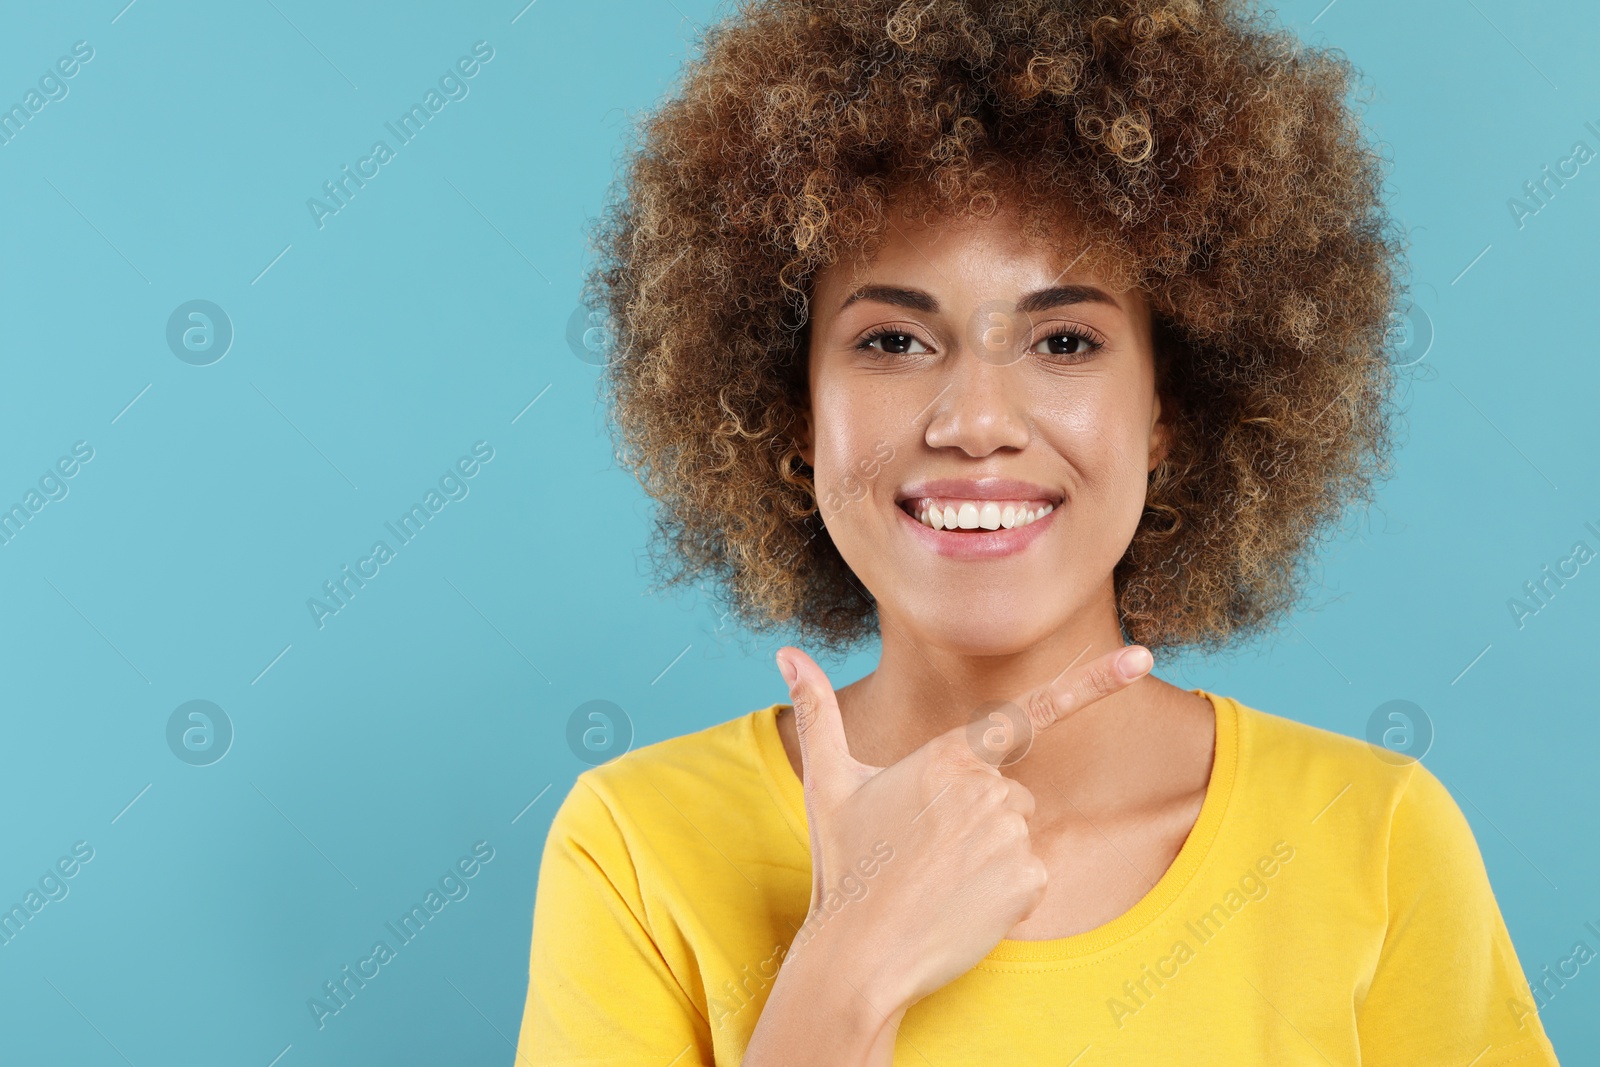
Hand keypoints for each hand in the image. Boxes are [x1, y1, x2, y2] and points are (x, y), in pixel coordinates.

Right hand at [773, 642, 1154, 1014]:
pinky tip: (962, 905)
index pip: (1031, 711)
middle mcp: (986, 785)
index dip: (1094, 680)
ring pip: (1017, 831)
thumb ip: (816, 709)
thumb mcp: (828, 783)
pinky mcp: (1028, 878)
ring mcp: (1011, 833)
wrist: (859, 954)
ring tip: (938, 880)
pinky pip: (1030, 875)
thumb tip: (785, 651)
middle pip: (1006, 789)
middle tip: (921, 851)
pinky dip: (1004, 893)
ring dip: (988, 855)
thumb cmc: (844, 865)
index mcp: (947, 753)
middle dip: (975, 817)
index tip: (1142, 657)